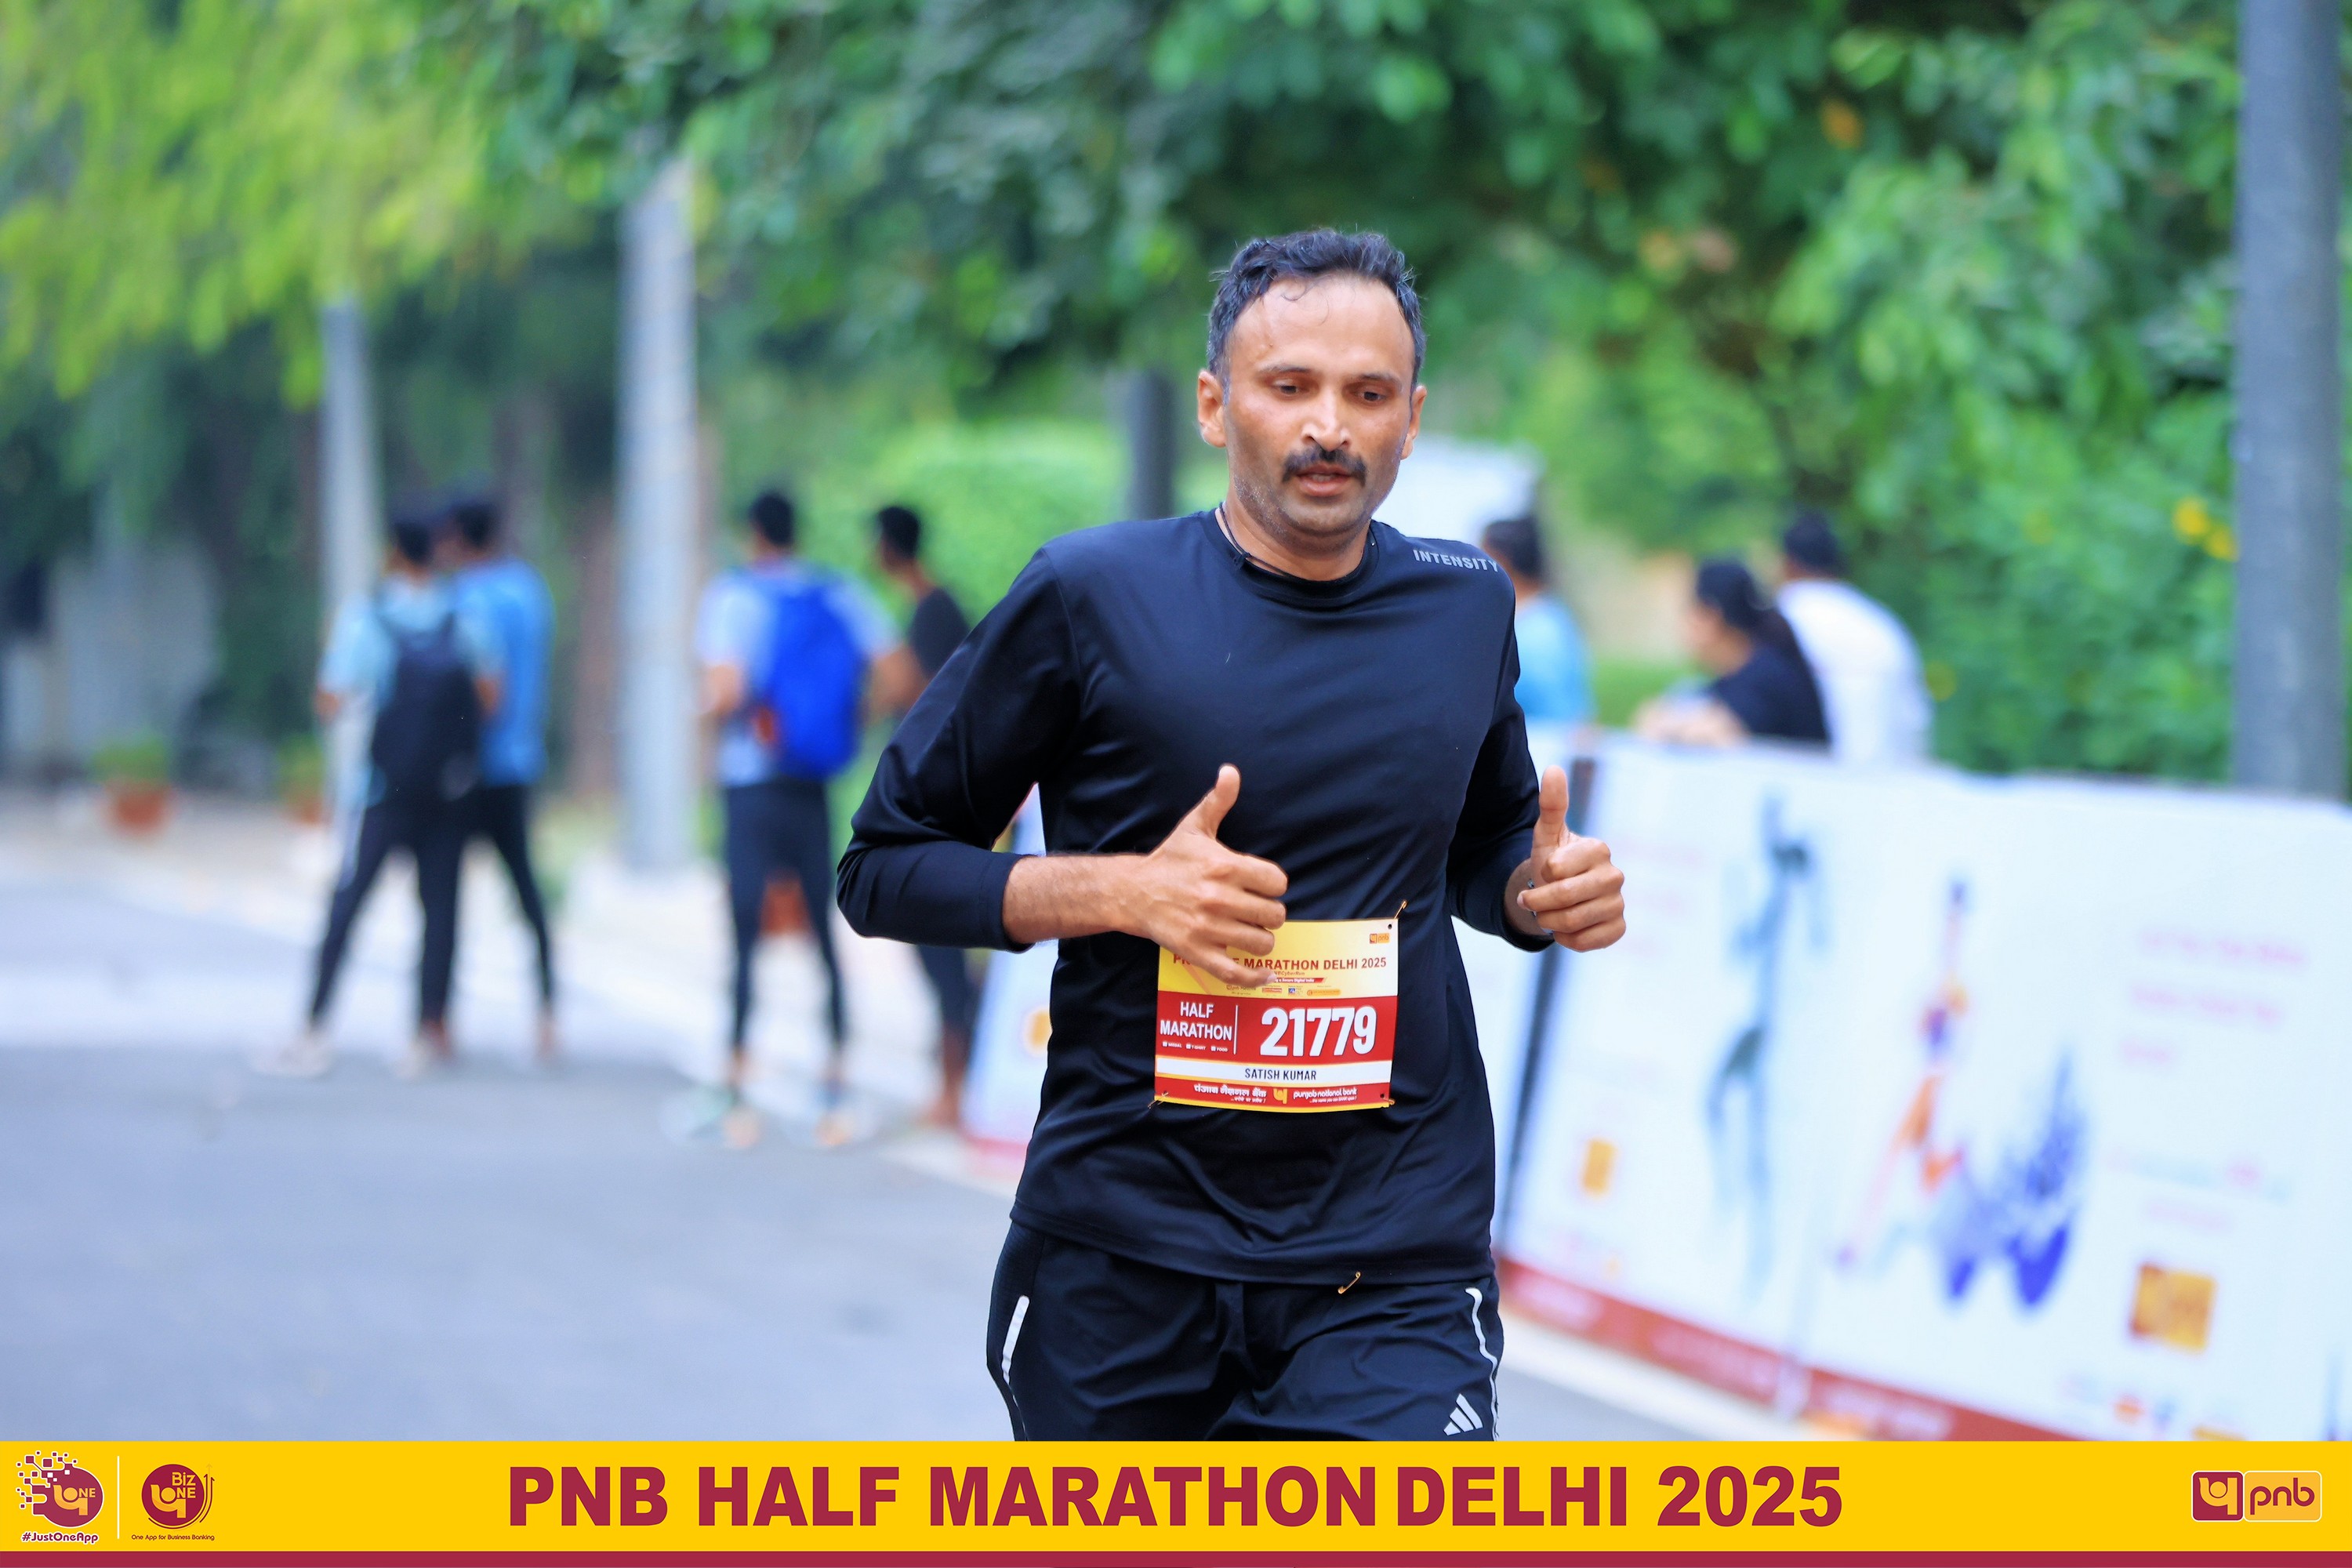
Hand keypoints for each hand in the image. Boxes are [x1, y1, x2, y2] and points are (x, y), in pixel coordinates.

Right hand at [1131, 764, 1288, 986]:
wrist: (1131, 892)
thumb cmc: (1170, 860)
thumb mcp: (1194, 827)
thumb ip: (1218, 800)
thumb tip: (1231, 771)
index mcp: (1224, 867)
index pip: (1277, 882)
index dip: (1273, 885)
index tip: (1261, 885)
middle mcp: (1219, 899)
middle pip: (1275, 915)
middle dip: (1269, 913)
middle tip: (1255, 910)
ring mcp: (1209, 928)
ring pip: (1262, 943)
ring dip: (1261, 939)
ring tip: (1250, 932)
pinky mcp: (1198, 952)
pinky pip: (1237, 973)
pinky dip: (1255, 978)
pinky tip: (1264, 975)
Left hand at [1513, 764, 1625, 951]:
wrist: (1560, 895)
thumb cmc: (1552, 861)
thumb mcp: (1546, 835)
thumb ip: (1551, 805)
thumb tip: (1554, 768)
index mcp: (1598, 849)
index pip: (1556, 869)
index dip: (1540, 875)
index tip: (1539, 873)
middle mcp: (1615, 875)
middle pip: (1564, 898)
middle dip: (1539, 902)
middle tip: (1530, 901)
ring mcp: (1619, 903)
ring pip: (1573, 922)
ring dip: (1549, 921)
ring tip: (1546, 914)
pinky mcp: (1618, 928)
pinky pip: (1586, 942)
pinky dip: (1566, 939)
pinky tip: (1565, 928)